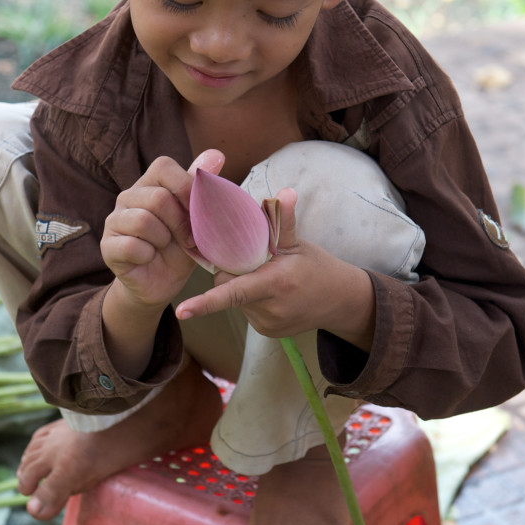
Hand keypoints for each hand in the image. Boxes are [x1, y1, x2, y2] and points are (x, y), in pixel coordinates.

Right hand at [100, 149, 224, 309]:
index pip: (163, 166)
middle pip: (158, 197)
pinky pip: (131, 246)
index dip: (185, 186)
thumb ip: (201, 186)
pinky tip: (150, 258)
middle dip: (181, 223)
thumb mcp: (196, 217)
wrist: (161, 283)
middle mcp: (128, 197)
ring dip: (164, 240)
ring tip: (166, 248)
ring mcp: (114, 220)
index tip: (199, 211)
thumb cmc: (180, 246)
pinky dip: (148, 255)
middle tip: (189, 240)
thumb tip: (216, 153)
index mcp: (150, 184)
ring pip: (143, 221)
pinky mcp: (107, 246)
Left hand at [175, 188, 375, 350]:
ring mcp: (267, 324)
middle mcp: (270, 309)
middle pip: (227, 286)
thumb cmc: (319, 267)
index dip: (205, 302)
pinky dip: (251, 297)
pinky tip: (271, 291)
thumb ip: (284, 220)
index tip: (182, 311)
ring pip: (235, 298)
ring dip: (242, 283)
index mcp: (276, 284)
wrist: (342, 303)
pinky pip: (245, 309)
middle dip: (231, 270)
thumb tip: (286, 192)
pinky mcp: (266, 331)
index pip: (234, 292)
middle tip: (252, 257)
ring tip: (268, 274)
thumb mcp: (301, 244)